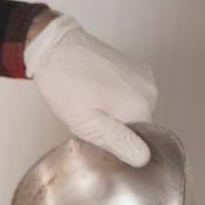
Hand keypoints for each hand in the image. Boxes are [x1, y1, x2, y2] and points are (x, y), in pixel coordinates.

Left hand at [24, 12, 157, 166]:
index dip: (115, 143)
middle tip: (87, 117)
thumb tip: (143, 157)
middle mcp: (149, 89)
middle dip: (112, 127)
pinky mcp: (134, 66)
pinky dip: (112, 97)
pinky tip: (93, 91)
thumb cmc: (64, 83)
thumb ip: (118, 142)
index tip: (94, 132)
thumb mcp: (87, 123)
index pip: (138, 141)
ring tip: (88, 101)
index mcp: (141, 106)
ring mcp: (143, 75)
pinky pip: (128, 93)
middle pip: (136, 125)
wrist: (54, 46)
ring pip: (131, 109)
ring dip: (111, 112)